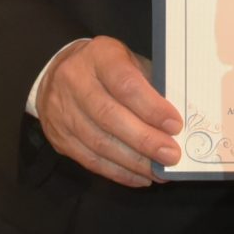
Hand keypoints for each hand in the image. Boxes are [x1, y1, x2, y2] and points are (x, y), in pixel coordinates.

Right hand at [34, 37, 181, 187]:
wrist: (58, 73)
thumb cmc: (107, 68)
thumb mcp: (129, 62)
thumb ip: (150, 86)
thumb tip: (175, 123)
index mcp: (99, 56)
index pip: (125, 83)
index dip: (151, 107)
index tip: (174, 125)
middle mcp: (75, 81)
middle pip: (110, 116)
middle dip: (145, 140)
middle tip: (171, 155)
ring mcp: (62, 110)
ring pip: (99, 143)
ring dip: (134, 162)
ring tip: (159, 171)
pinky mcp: (59, 136)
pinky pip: (90, 160)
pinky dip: (118, 172)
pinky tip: (140, 177)